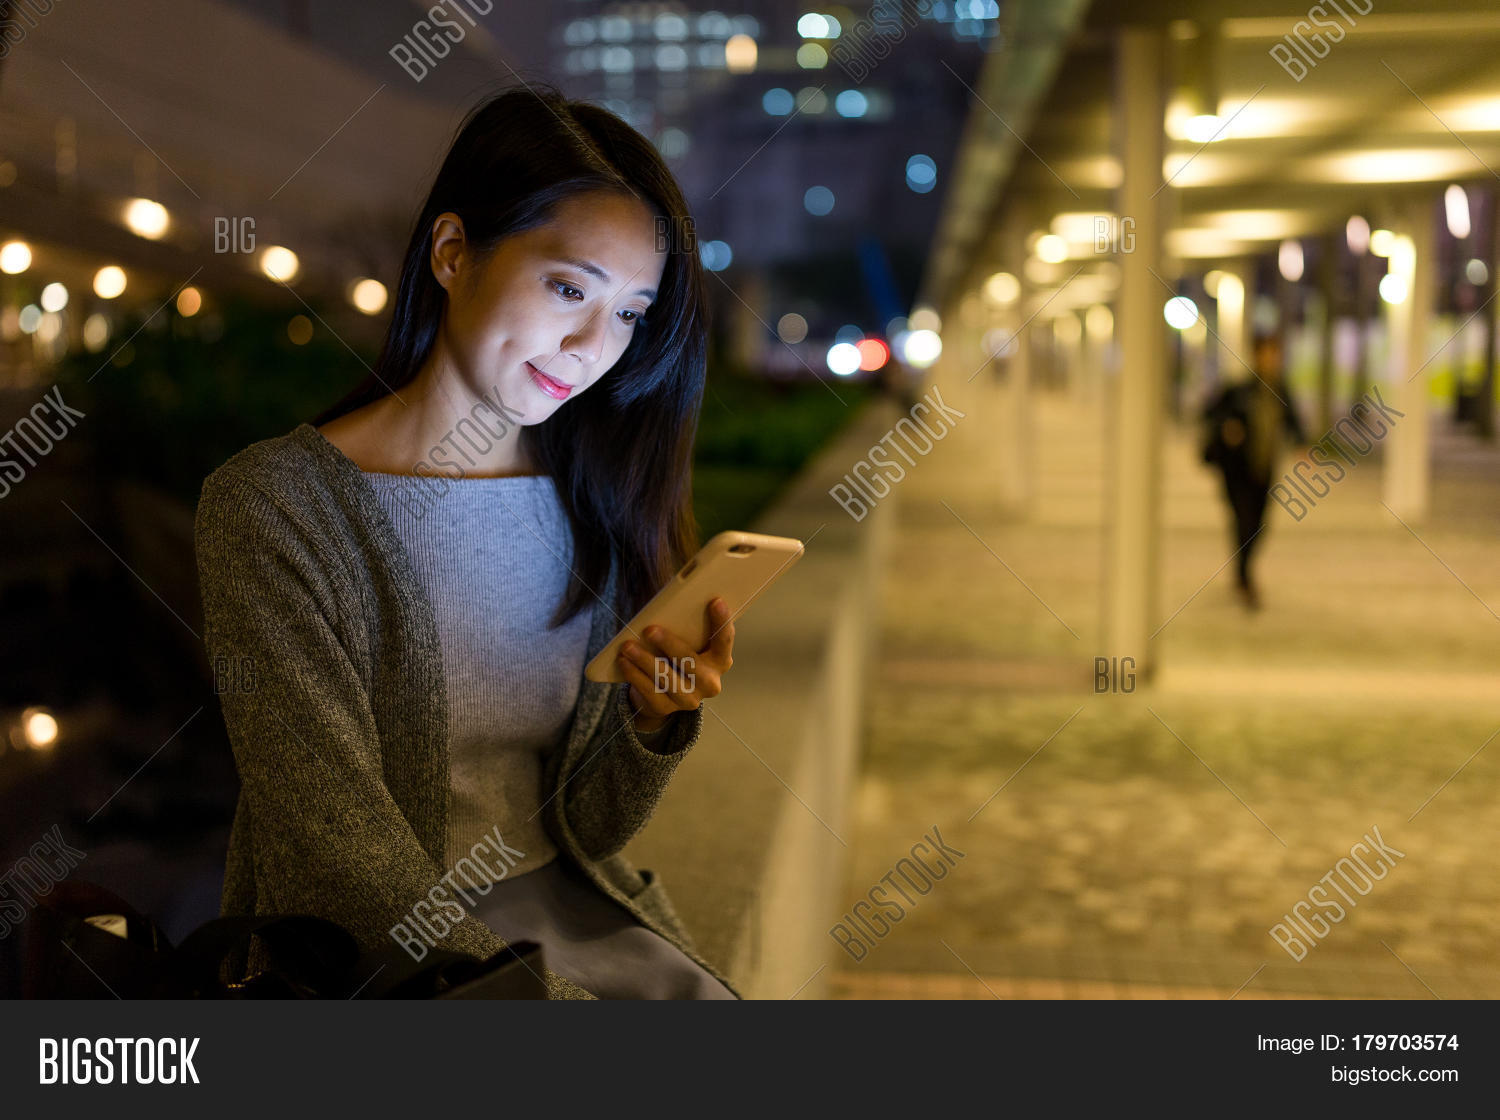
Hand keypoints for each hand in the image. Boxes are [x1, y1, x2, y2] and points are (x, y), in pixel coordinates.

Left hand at [617, 597, 734, 733]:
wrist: (663, 694)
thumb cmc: (678, 657)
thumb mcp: (687, 644)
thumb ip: (686, 629)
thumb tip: (667, 605)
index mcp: (720, 661)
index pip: (724, 640)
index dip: (722, 621)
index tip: (715, 601)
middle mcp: (710, 683)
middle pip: (691, 662)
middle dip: (670, 645)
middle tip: (650, 630)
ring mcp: (690, 699)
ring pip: (666, 678)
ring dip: (645, 660)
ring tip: (628, 646)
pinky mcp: (667, 708)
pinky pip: (650, 690)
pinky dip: (635, 674)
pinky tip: (625, 662)